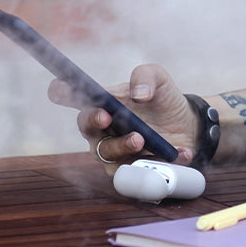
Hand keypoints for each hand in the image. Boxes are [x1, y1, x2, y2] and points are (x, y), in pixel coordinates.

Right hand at [47, 63, 196, 173]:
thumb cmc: (162, 100)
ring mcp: (111, 151)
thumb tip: (138, 94)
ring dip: (123, 145)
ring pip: (106, 153)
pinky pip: (134, 169)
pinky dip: (155, 161)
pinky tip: (175, 152)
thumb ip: (146, 77)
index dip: (62, 91)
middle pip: (85, 126)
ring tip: (141, 138)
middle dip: (94, 120)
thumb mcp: (159, 80)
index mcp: (101, 102)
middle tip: (107, 116)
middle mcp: (100, 129)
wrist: (184, 124)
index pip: (71, 95)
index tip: (61, 87)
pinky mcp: (128, 169)